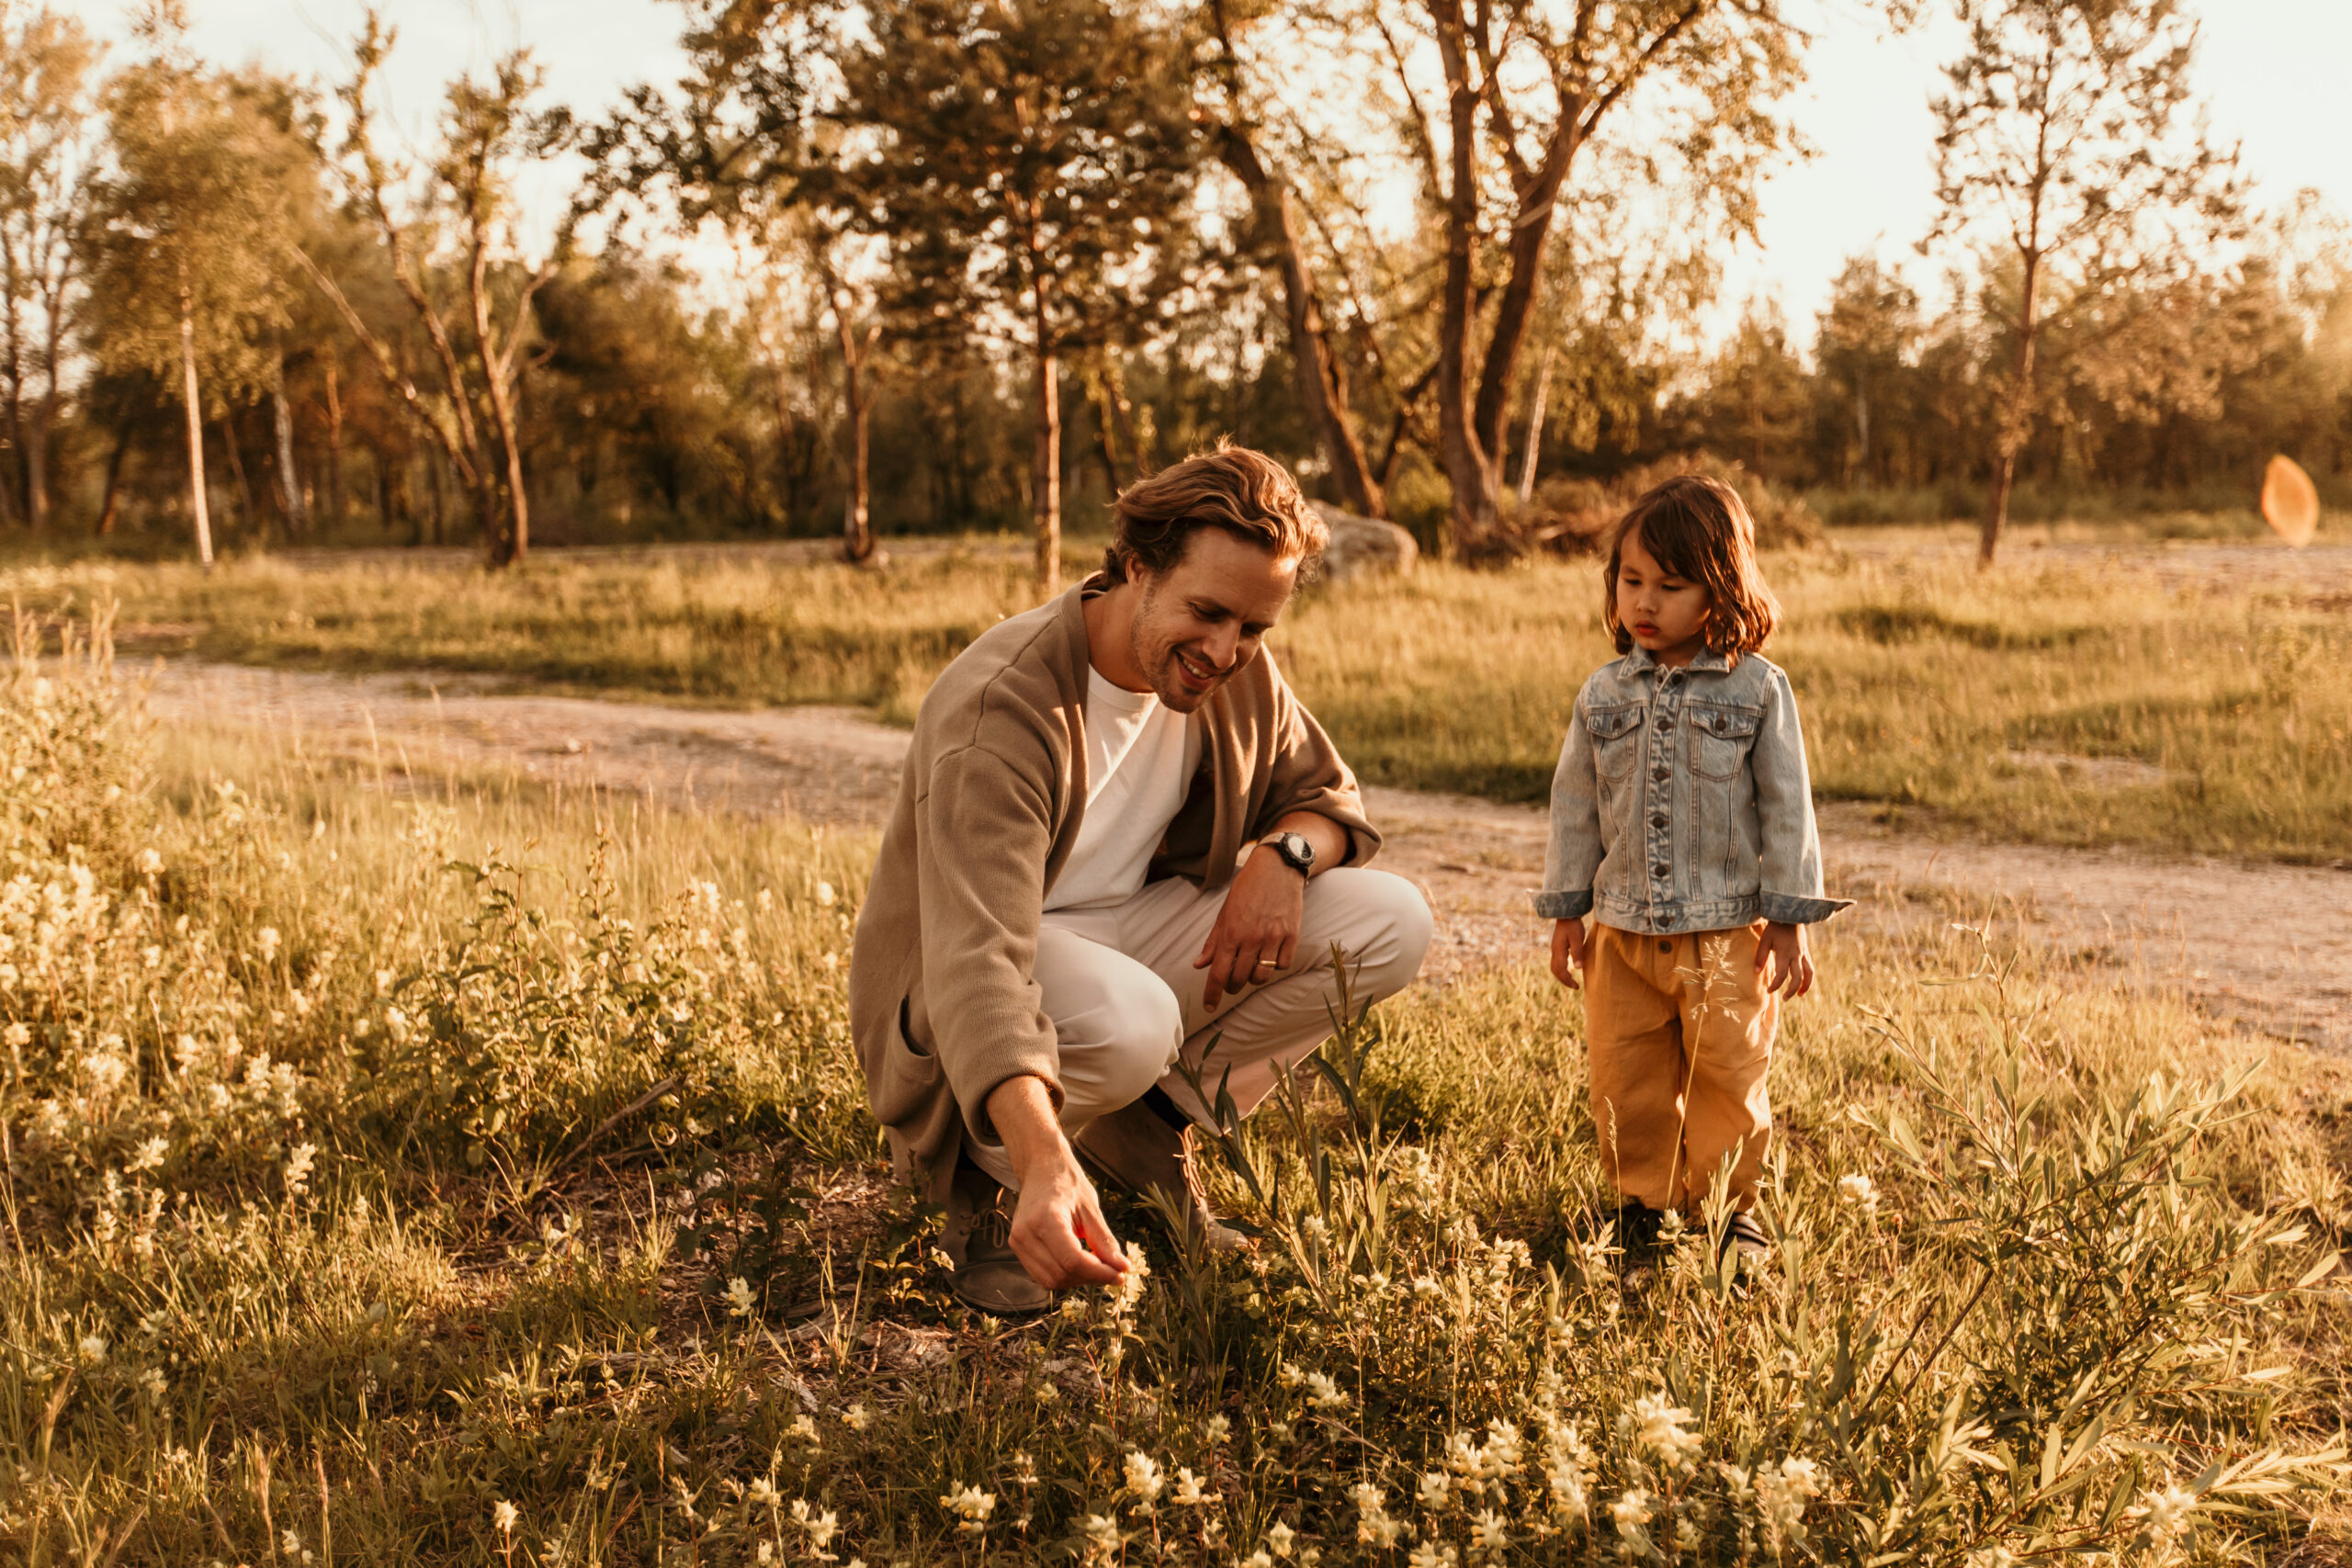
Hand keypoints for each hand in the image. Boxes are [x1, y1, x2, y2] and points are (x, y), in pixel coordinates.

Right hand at [1007, 1149, 1127, 1289]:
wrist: (1041, 1169)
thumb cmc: (1067, 1184)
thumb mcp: (1091, 1208)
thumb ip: (1104, 1241)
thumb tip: (1121, 1268)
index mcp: (1045, 1218)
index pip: (1072, 1260)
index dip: (1099, 1273)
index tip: (1120, 1275)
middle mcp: (1025, 1233)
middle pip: (1061, 1274)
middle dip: (1090, 1278)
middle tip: (1113, 1270)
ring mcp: (1017, 1242)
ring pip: (1051, 1280)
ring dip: (1077, 1280)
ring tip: (1096, 1266)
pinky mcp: (1017, 1248)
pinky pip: (1043, 1275)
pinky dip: (1064, 1275)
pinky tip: (1080, 1263)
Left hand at [1193, 845, 1305, 1009]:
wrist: (1277, 867)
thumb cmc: (1247, 889)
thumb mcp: (1225, 913)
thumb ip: (1214, 942)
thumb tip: (1199, 965)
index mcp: (1231, 932)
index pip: (1218, 974)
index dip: (1212, 995)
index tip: (1209, 1007)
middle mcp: (1251, 937)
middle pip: (1239, 979)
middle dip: (1233, 986)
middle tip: (1232, 981)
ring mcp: (1274, 936)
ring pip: (1262, 976)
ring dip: (1254, 979)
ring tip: (1251, 970)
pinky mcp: (1292, 934)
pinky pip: (1283, 964)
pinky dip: (1276, 966)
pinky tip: (1271, 956)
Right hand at [1549, 918, 1587, 988]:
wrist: (1566, 913)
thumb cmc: (1573, 925)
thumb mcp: (1578, 938)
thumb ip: (1577, 952)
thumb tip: (1578, 968)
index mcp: (1559, 950)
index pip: (1561, 970)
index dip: (1568, 980)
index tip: (1577, 987)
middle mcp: (1554, 951)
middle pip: (1556, 970)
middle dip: (1564, 980)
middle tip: (1574, 986)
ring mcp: (1554, 949)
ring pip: (1554, 967)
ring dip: (1562, 975)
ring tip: (1571, 980)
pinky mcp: (1556, 946)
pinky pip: (1556, 962)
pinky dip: (1561, 969)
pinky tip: (1569, 969)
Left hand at [1754, 920, 1814, 998]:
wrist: (1790, 914)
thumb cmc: (1775, 927)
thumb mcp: (1765, 940)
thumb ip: (1760, 956)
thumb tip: (1756, 973)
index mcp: (1785, 953)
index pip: (1781, 975)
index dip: (1775, 985)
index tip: (1769, 990)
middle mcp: (1796, 955)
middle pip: (1798, 978)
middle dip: (1792, 990)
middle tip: (1784, 998)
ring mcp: (1803, 954)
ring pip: (1809, 974)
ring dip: (1806, 986)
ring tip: (1801, 995)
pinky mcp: (1806, 951)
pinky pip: (1810, 967)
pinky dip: (1809, 977)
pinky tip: (1804, 981)